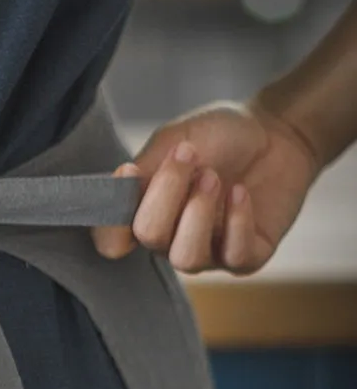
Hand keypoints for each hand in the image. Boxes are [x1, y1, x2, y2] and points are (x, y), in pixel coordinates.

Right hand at [91, 99, 321, 273]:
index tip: (129, 172)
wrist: (277, 132)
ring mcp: (208, 252)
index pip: (110, 242)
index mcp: (144, 213)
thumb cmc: (220, 137)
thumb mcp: (174, 141)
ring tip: (214, 177)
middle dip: (166, 192)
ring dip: (199, 212)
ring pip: (187, 256)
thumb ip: (144, 171)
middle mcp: (170, 240)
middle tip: (189, 156)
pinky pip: (234, 255)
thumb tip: (119, 189)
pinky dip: (236, 220)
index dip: (112, 219)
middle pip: (149, 236)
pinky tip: (240, 192)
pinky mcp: (246, 257)